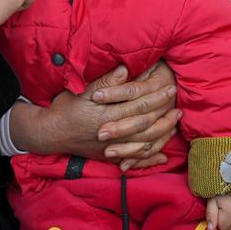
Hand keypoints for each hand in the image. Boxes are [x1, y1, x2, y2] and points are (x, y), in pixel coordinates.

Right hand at [11, 62, 179, 169]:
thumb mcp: (83, 90)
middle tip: (179, 107)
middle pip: (146, 125)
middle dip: (165, 116)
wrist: (50, 132)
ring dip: (162, 135)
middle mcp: (113, 132)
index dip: (156, 97)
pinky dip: (149, 159)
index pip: (139, 105)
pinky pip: (134, 159)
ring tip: (175, 125)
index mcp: (108, 114)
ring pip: (143, 143)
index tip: (169, 89)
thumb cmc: (66, 108)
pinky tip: (162, 156)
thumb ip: (106, 82)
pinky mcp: (109, 156)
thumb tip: (125, 70)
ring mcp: (112, 147)